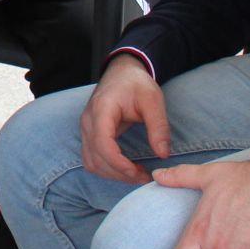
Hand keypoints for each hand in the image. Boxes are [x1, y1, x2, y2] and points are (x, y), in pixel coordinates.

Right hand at [79, 53, 169, 183]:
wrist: (122, 71)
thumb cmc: (137, 83)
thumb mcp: (153, 101)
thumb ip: (159, 127)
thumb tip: (163, 155)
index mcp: (102, 110)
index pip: (103, 144)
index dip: (119, 164)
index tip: (139, 172)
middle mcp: (88, 121)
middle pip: (96, 158)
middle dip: (120, 173)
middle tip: (144, 177)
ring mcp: (86, 128)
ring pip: (91, 162)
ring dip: (112, 174)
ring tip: (137, 174)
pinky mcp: (89, 134)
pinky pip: (91, 159)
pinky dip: (106, 169)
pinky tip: (126, 168)